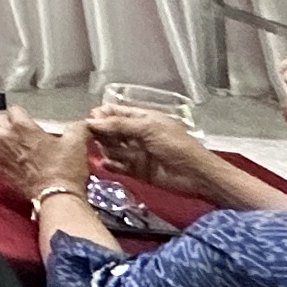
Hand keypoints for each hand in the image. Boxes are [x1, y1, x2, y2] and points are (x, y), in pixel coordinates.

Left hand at [0, 106, 93, 201]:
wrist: (56, 197)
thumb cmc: (65, 167)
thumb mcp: (76, 143)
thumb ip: (77, 127)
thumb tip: (82, 123)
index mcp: (21, 126)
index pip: (14, 109)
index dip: (23, 112)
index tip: (30, 118)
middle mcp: (5, 137)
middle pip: (1, 120)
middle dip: (10, 122)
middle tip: (23, 130)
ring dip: (5, 138)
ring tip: (18, 144)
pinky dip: (0, 154)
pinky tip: (11, 157)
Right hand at [87, 104, 228, 200]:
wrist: (196, 174)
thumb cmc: (176, 145)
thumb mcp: (148, 129)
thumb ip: (118, 125)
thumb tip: (91, 121)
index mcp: (141, 119)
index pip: (113, 112)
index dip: (100, 116)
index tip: (90, 123)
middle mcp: (135, 134)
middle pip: (109, 130)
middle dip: (102, 134)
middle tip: (100, 140)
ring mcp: (135, 152)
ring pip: (111, 149)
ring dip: (108, 150)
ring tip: (112, 154)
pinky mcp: (136, 170)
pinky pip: (118, 166)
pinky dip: (111, 165)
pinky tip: (107, 165)